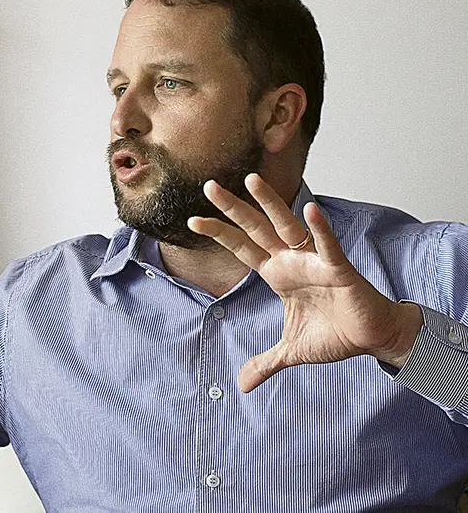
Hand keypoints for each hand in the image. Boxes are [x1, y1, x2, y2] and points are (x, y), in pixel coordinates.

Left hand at [186, 173, 423, 392]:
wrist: (372, 339)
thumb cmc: (335, 334)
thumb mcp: (290, 352)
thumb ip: (265, 363)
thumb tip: (242, 385)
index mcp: (277, 274)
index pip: (241, 248)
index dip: (219, 234)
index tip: (192, 219)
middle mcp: (291, 261)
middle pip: (256, 229)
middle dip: (233, 208)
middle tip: (209, 185)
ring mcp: (314, 262)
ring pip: (288, 226)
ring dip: (270, 204)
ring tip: (252, 180)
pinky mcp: (340, 271)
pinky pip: (328, 247)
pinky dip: (321, 230)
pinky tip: (311, 210)